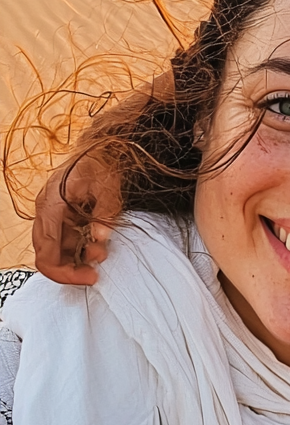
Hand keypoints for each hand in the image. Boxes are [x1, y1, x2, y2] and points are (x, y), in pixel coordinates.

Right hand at [31, 151, 120, 284]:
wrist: (98, 147)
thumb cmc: (100, 162)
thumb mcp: (109, 185)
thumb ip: (106, 212)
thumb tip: (101, 238)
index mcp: (50, 205)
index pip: (45, 251)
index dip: (63, 272)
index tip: (88, 277)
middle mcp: (45, 212)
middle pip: (47, 254)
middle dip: (71, 269)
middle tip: (95, 274)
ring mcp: (51, 214)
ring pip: (56, 249)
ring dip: (77, 258)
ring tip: (101, 254)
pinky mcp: (60, 216)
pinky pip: (65, 240)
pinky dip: (79, 248)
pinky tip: (96, 246)